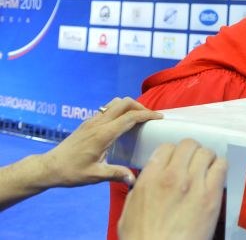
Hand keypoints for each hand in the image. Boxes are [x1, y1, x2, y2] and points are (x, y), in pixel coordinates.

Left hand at [43, 97, 161, 186]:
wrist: (49, 167)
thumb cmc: (71, 172)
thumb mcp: (95, 175)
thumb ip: (116, 174)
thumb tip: (134, 179)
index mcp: (103, 134)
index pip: (130, 117)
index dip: (147, 115)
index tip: (159, 117)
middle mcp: (98, 123)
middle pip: (124, 102)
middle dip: (140, 106)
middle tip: (149, 117)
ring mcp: (92, 121)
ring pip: (115, 103)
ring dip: (129, 106)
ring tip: (138, 118)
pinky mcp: (88, 123)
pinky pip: (107, 109)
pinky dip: (119, 110)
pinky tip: (121, 124)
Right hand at [117, 139, 225, 239]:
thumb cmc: (141, 239)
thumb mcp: (129, 211)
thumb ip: (141, 188)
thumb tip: (149, 178)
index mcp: (150, 179)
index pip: (166, 147)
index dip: (172, 153)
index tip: (176, 162)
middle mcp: (172, 176)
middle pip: (188, 144)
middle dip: (191, 152)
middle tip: (192, 163)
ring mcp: (194, 184)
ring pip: (207, 152)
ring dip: (207, 159)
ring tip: (206, 169)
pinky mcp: (211, 195)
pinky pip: (221, 167)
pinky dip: (219, 168)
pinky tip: (216, 176)